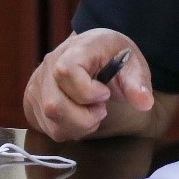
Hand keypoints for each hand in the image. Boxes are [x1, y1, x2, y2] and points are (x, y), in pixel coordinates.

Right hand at [23, 29, 154, 140]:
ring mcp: (38, 85)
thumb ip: (137, 83)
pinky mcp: (33, 102)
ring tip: (92, 113)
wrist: (95, 53)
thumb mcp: (131, 63)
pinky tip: (80, 117)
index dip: (86, 91)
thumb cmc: (113, 56)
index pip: (65, 72)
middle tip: (101, 108)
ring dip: (78, 126)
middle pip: (54, 104)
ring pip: (50, 120)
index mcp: (75, 49)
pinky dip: (68, 129)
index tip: (104, 93)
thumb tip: (145, 103)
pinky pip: (48, 127)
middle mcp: (49, 65)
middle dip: (84, 117)